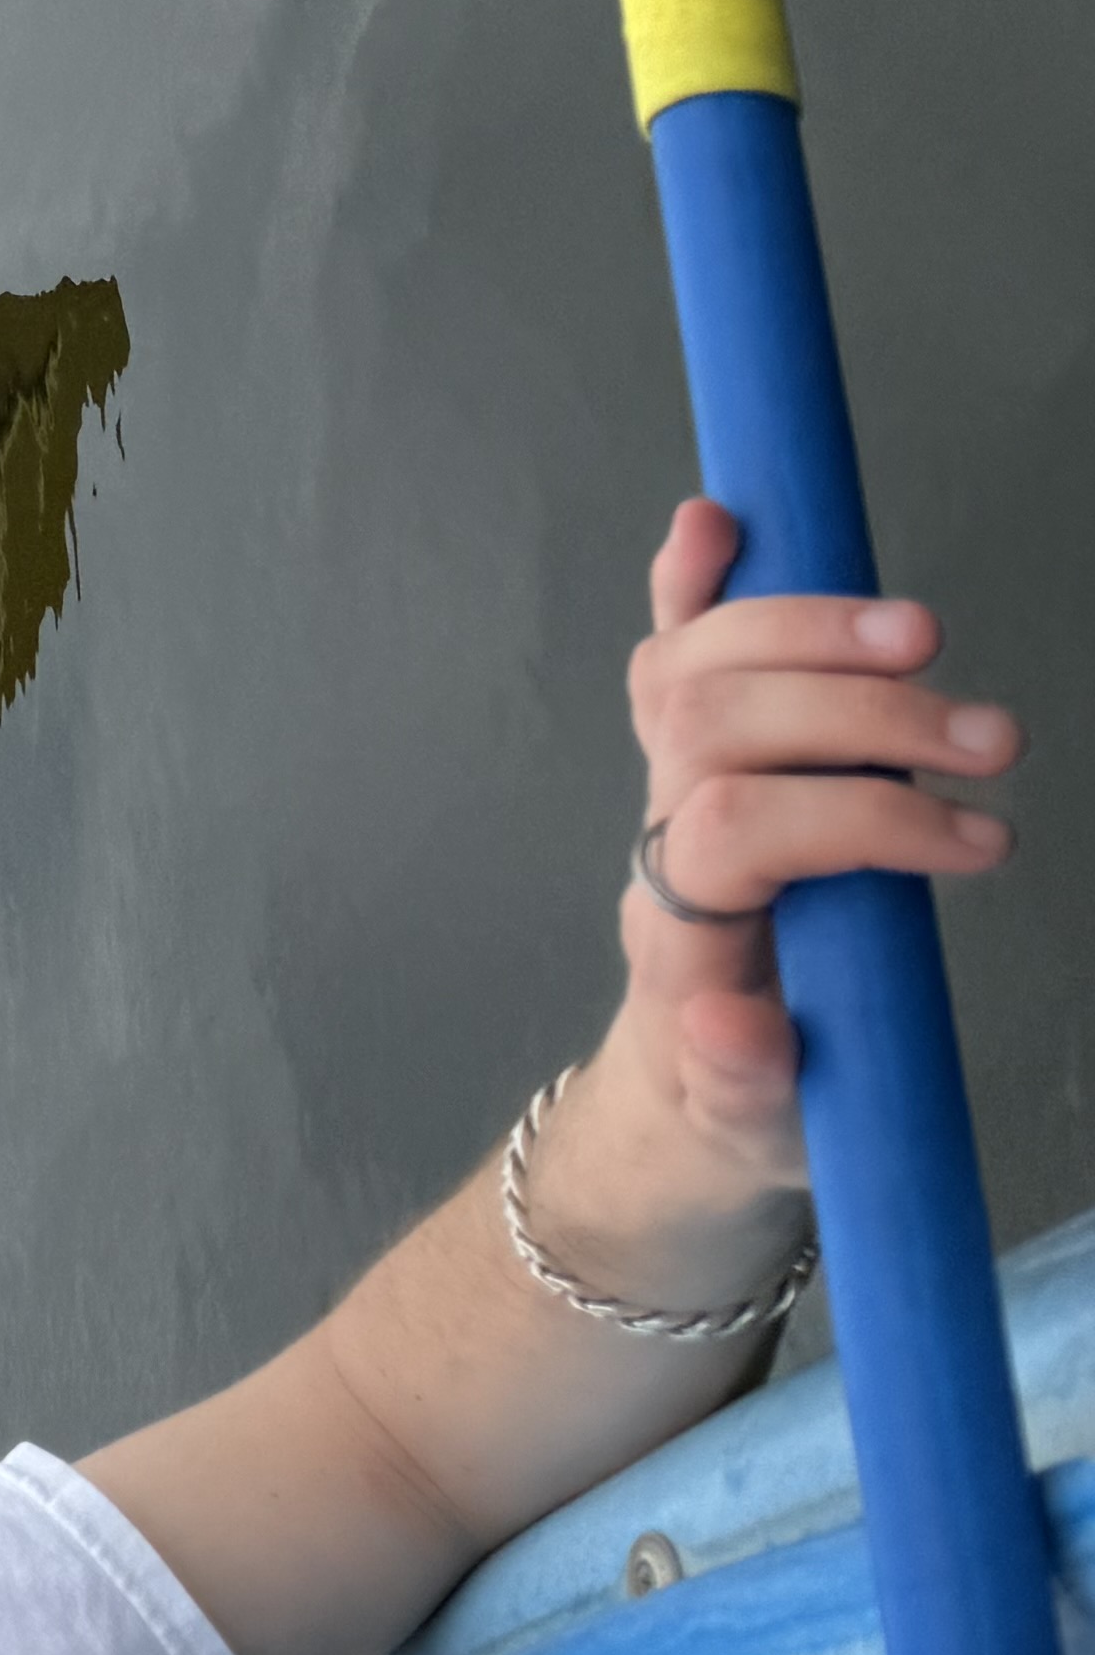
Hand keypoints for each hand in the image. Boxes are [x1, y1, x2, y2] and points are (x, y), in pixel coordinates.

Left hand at [606, 496, 1021, 1195]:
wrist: (693, 1096)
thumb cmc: (744, 1107)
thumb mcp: (755, 1130)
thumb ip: (746, 1085)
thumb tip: (731, 1027)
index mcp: (682, 930)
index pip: (737, 831)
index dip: (861, 818)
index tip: (985, 844)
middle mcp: (661, 843)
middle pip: (715, 727)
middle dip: (857, 714)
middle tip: (994, 740)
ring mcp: (669, 791)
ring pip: (696, 671)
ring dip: (808, 632)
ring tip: (928, 639)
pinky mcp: (692, 761)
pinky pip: (675, 656)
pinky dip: (692, 588)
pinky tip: (717, 524)